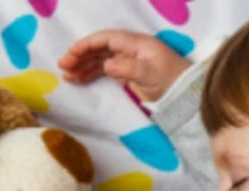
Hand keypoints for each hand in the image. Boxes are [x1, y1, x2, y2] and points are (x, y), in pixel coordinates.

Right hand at [58, 30, 191, 100]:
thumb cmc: (171, 80)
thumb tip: (106, 64)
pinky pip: (105, 69)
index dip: (87, 45)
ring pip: (100, 59)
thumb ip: (129, 68)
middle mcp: (129, 49)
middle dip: (80, 55)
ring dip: (82, 65)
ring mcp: (127, 60)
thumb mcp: (151, 74)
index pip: (106, 39)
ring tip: (66, 76)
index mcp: (135, 44)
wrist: (186, 93)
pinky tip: (78, 79)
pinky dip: (91, 73)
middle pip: (99, 48)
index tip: (71, 54)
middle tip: (63, 66)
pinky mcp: (127, 71)